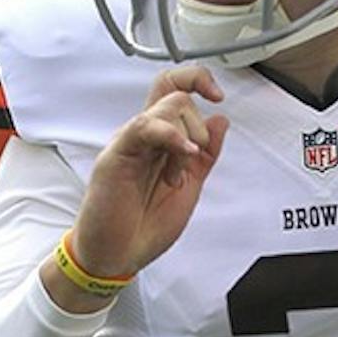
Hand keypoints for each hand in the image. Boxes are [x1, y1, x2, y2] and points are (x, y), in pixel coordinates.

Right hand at [69, 66, 228, 280]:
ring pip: (168, 106)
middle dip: (198, 125)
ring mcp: (130, 142)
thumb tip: (220, 120)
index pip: (175, 88)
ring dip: (186, 140)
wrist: (118, 255)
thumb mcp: (190, 186)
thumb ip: (205, 154)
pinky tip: (180, 156)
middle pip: (175, 91)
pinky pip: (145, 126)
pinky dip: (171, 136)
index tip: (217, 96)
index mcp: (160, 139)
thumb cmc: (144, 225)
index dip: (198, 81)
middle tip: (190, 161)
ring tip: (175, 177)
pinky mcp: (116, 155)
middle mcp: (144, 135)